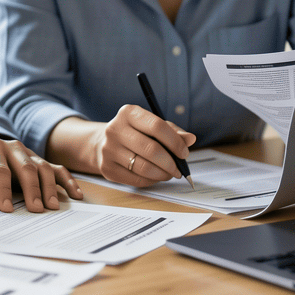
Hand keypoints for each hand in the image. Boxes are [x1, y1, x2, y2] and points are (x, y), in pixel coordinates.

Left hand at [0, 134, 83, 212]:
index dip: (3, 189)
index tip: (6, 209)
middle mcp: (12, 148)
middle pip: (25, 167)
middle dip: (31, 189)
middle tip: (36, 210)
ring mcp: (29, 153)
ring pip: (43, 168)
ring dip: (50, 187)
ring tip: (53, 207)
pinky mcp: (40, 160)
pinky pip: (57, 168)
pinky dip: (68, 181)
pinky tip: (76, 195)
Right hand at [50, 106, 195, 187]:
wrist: (103, 143)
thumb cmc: (134, 133)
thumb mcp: (152, 125)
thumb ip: (173, 132)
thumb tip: (190, 139)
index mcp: (128, 113)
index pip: (156, 126)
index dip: (175, 142)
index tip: (184, 152)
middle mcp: (115, 129)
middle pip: (151, 149)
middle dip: (171, 162)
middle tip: (179, 169)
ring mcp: (108, 149)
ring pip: (144, 167)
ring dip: (162, 174)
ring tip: (169, 173)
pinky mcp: (107, 168)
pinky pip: (136, 179)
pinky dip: (151, 180)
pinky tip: (155, 176)